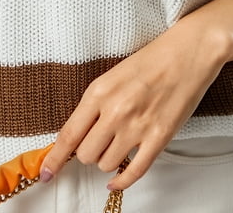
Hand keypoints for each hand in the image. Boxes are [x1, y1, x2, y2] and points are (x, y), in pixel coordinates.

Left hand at [38, 17, 229, 191]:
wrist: (186, 53)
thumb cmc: (150, 61)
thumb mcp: (112, 77)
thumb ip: (93, 105)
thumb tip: (76, 136)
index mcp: (99, 92)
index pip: (69, 134)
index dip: (55, 159)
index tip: (46, 173)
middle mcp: (115, 111)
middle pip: (85, 154)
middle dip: (87, 153)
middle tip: (97, 143)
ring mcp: (138, 126)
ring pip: (106, 164)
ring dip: (107, 161)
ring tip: (116, 146)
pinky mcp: (159, 137)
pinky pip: (134, 172)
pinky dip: (122, 180)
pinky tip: (117, 179)